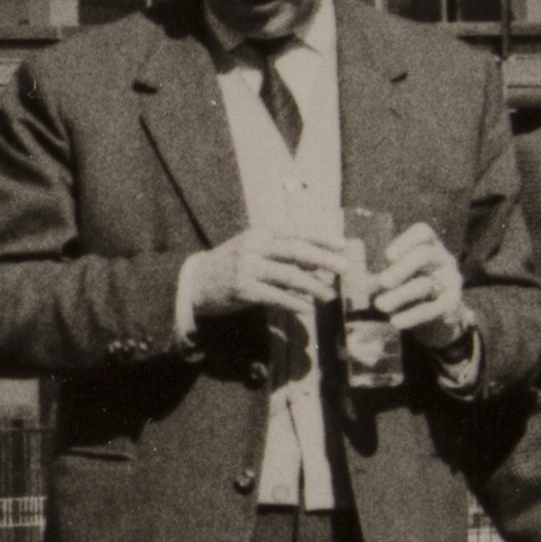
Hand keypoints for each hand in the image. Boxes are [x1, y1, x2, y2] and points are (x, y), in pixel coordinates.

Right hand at [178, 226, 350, 324]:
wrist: (194, 281)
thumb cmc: (230, 266)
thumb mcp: (255, 252)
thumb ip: (284, 255)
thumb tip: (317, 262)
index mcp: (260, 234)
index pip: (297, 233)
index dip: (322, 238)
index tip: (343, 245)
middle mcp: (254, 246)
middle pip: (296, 250)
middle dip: (325, 259)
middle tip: (346, 268)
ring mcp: (247, 267)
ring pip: (288, 275)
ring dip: (313, 286)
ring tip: (328, 295)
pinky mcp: (242, 288)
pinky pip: (274, 296)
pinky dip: (293, 302)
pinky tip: (306, 308)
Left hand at [365, 220, 473, 351]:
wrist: (441, 315)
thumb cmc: (414, 287)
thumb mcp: (402, 274)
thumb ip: (384, 270)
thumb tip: (353, 270)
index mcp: (430, 246)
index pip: (423, 232)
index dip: (406, 240)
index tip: (388, 256)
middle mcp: (444, 259)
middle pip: (426, 255)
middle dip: (402, 268)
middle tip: (382, 282)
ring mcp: (451, 280)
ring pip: (426, 284)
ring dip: (400, 295)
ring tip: (380, 305)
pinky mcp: (452, 303)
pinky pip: (432, 308)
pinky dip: (412, 315)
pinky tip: (395, 321)